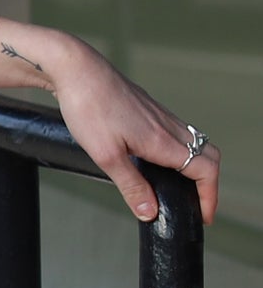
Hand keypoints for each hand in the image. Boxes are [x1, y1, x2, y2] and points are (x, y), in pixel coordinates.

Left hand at [51, 38, 220, 224]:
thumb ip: (131, 185)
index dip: (210, 197)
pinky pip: (178, 133)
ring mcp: (160, 116)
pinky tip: (161, 161)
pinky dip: (182, 152)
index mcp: (163, 141)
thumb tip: (150, 212)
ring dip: (196, 167)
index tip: (204, 216)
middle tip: (197, 205)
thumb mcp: (106, 156)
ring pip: (195, 143)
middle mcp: (168, 127)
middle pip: (208, 156)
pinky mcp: (149, 109)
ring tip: (182, 189)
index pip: (205, 170)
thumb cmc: (88, 108)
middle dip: (209, 184)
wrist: (76, 70)